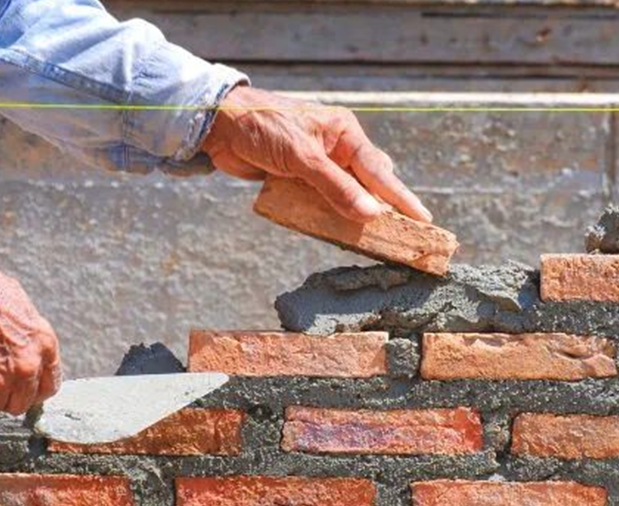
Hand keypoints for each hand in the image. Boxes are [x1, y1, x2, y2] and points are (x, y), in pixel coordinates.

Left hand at [202, 86, 430, 223]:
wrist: (220, 127)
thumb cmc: (264, 127)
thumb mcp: (303, 157)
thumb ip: (336, 188)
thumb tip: (370, 215)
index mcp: (344, 133)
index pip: (380, 171)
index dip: (401, 198)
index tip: (423, 219)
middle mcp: (336, 149)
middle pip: (369, 184)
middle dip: (386, 208)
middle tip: (407, 235)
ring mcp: (318, 166)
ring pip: (348, 195)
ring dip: (359, 215)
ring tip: (381, 239)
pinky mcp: (300, 180)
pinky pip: (324, 201)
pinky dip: (332, 216)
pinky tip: (343, 230)